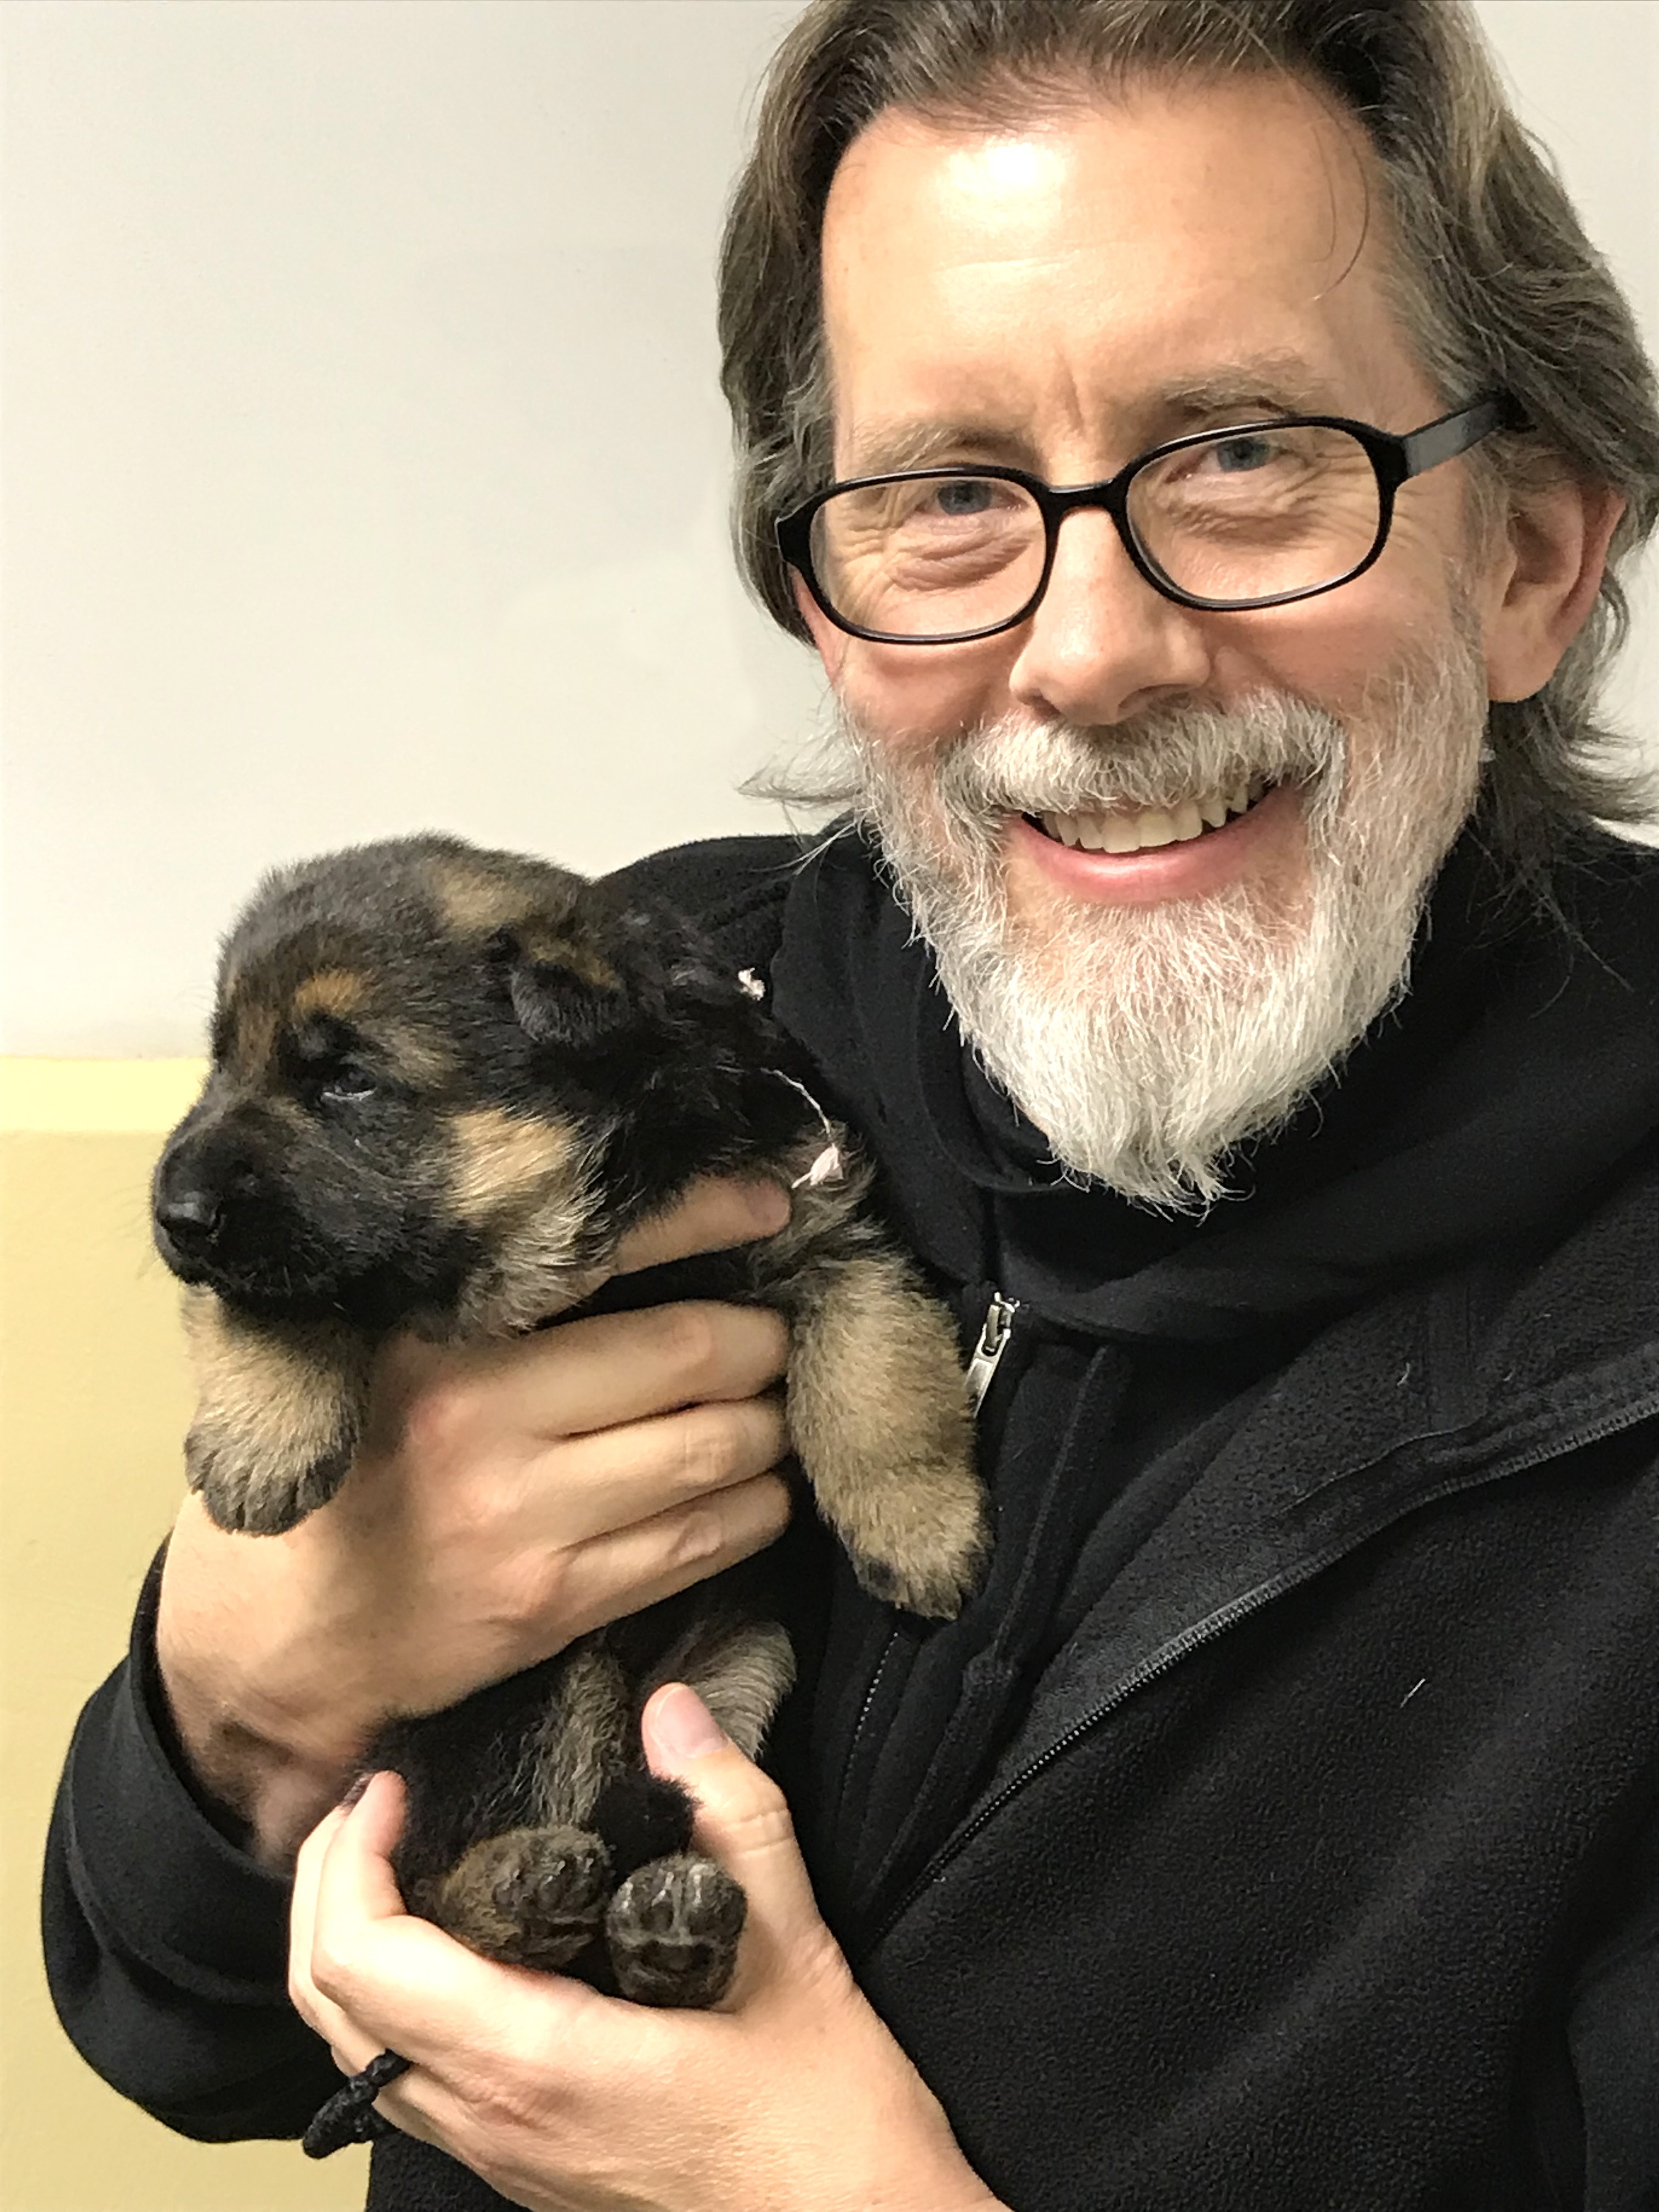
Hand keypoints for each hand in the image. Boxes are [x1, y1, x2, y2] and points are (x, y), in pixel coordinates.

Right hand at [157, 1179, 793, 1861]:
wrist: (272, 1638)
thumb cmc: (337, 1471)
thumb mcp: (377, 1357)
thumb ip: (486, 1306)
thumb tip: (637, 1241)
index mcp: (439, 1345)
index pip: (607, 1256)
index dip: (706, 1221)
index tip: (767, 1204)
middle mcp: (486, 1427)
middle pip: (689, 1357)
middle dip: (762, 1340)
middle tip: (779, 1327)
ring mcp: (527, 1525)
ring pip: (712, 1453)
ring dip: (769, 1426)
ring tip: (775, 1403)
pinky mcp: (555, 1605)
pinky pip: (696, 1546)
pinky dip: (752, 1509)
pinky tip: (760, 1488)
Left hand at [290, 1684, 1004, 2211]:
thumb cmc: (824, 2117)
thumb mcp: (794, 1946)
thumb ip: (729, 1811)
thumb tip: (671, 1709)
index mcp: (537, 2065)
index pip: (365, 1966)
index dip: (351, 1863)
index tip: (394, 1784)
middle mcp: (491, 2119)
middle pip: (331, 2006)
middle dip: (326, 1889)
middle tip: (376, 1800)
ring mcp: (499, 2152)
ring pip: (356, 2049)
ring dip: (349, 1945)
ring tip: (397, 1851)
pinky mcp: (522, 2162)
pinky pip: (403, 2078)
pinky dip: (390, 1998)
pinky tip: (453, 1937)